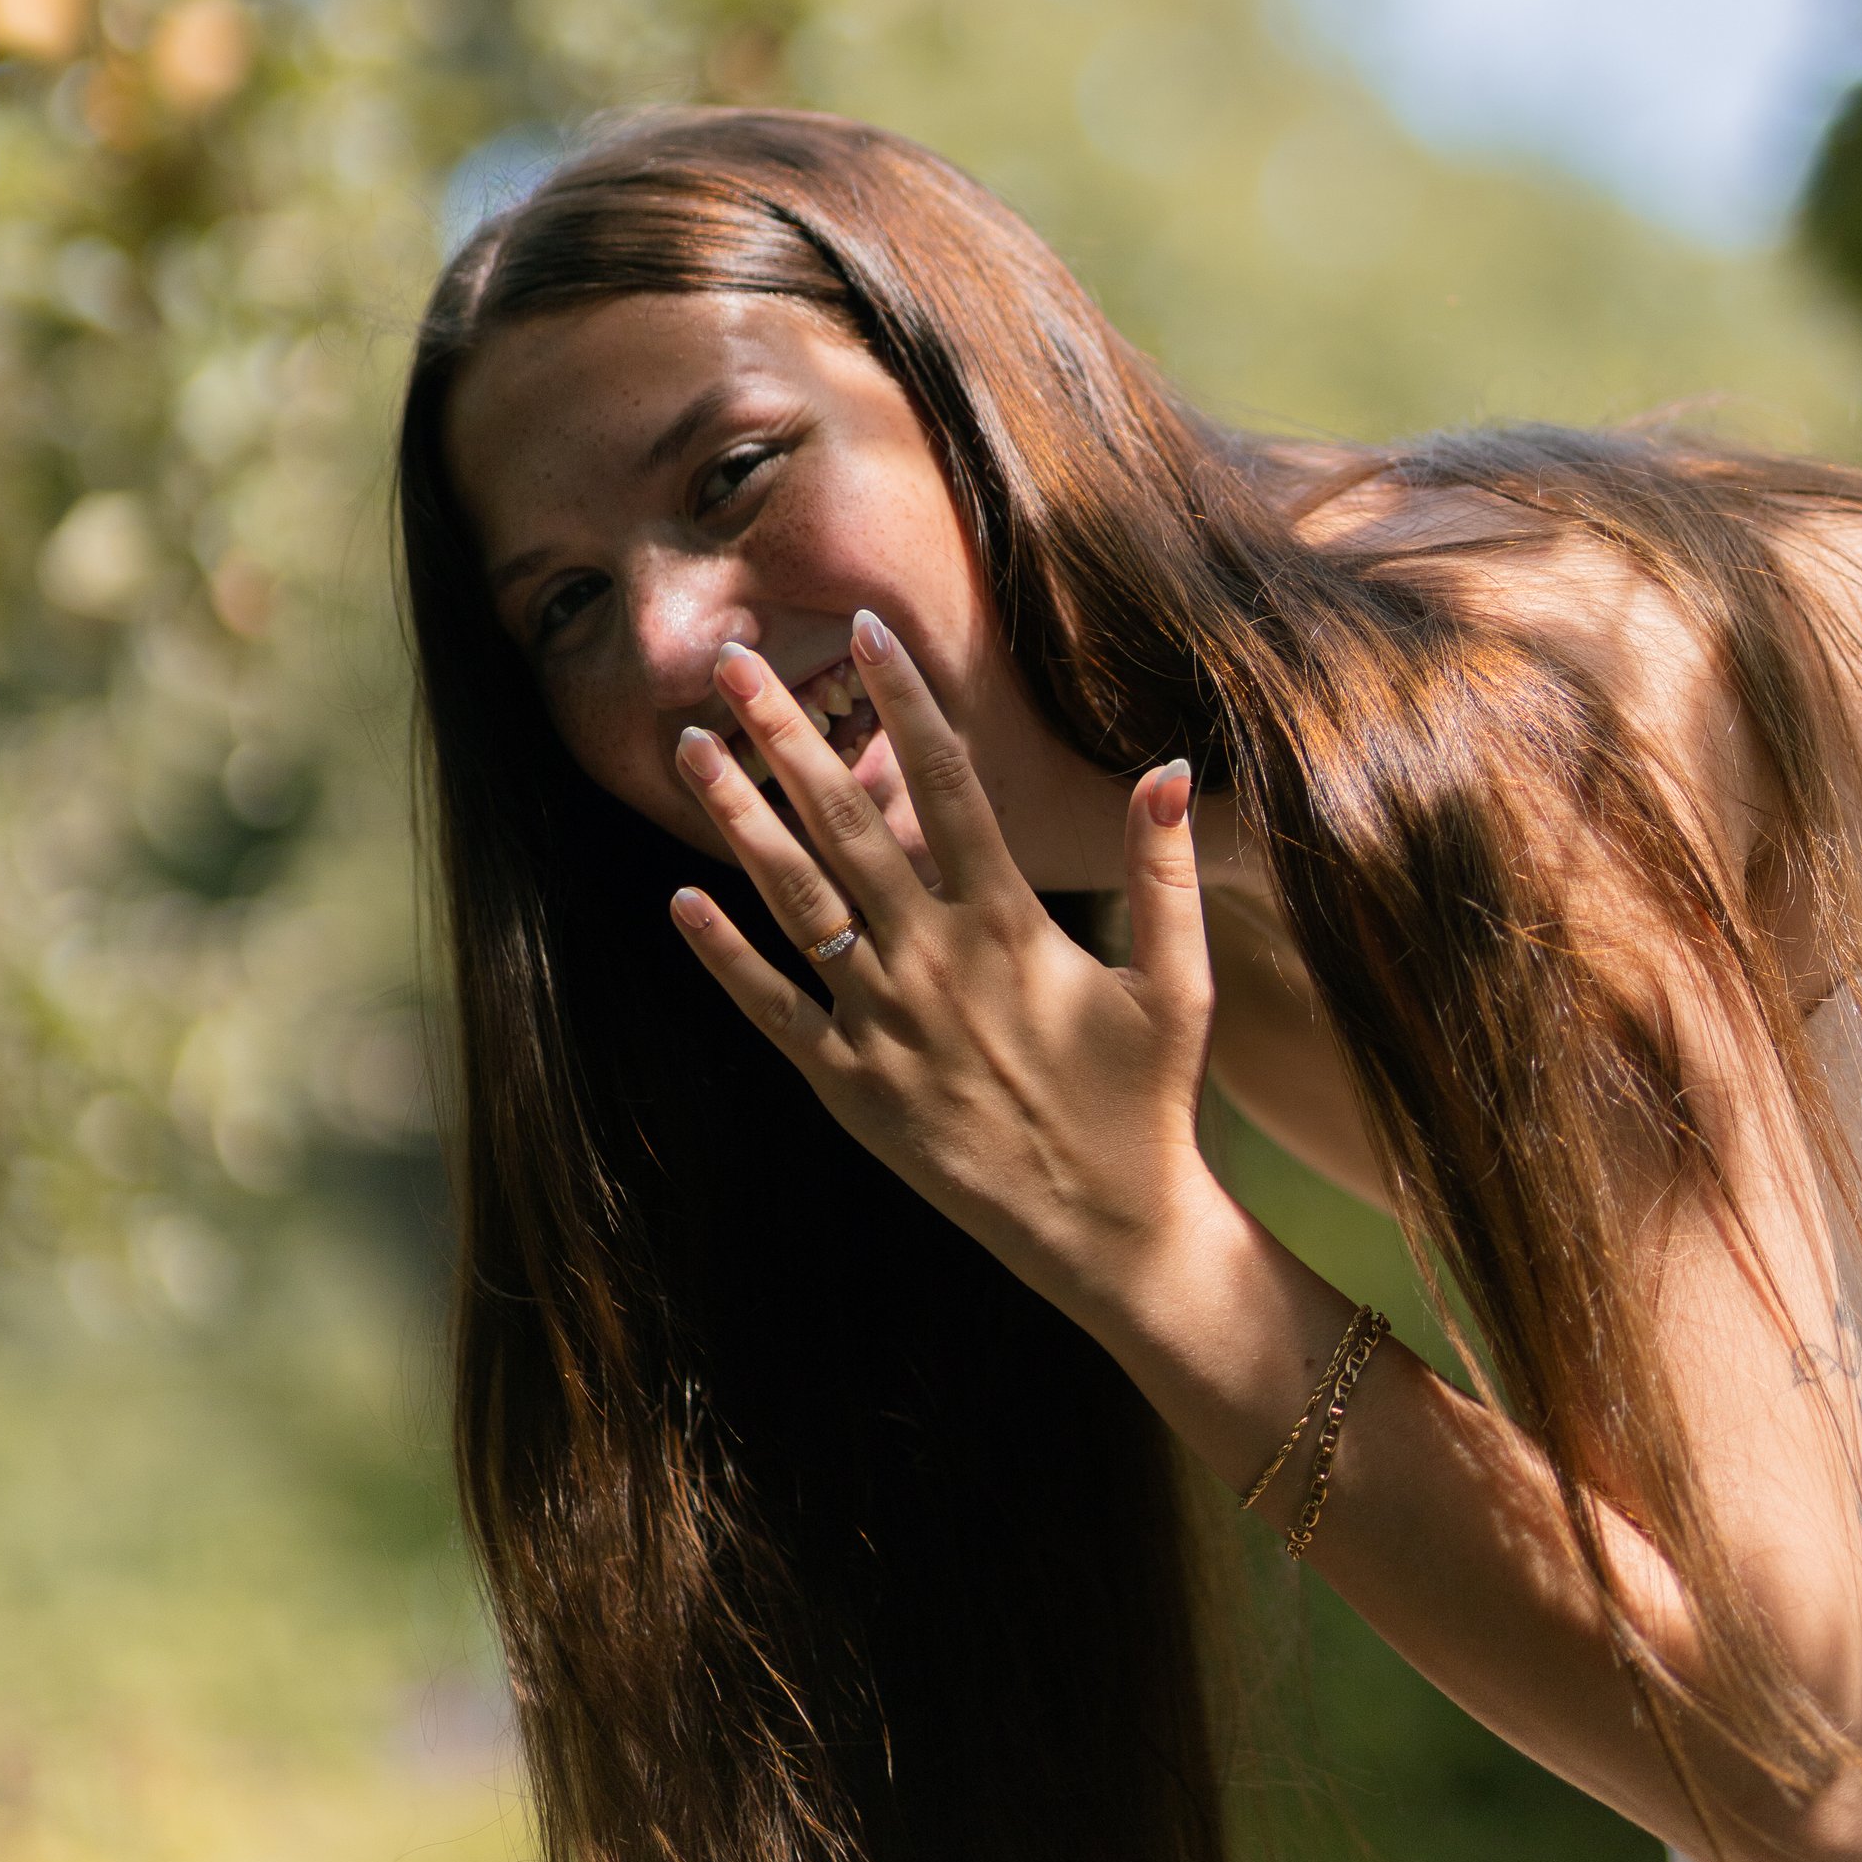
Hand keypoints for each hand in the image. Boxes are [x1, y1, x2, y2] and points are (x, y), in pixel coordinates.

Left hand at [666, 615, 1224, 1332]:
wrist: (1107, 1234)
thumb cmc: (1147, 1100)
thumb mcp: (1179, 982)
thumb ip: (1166, 871)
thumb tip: (1167, 764)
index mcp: (1011, 923)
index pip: (947, 783)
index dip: (903, 700)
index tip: (860, 628)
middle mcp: (935, 961)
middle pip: (846, 822)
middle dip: (786, 733)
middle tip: (732, 661)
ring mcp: (884, 1025)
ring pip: (796, 901)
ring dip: (738, 819)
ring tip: (690, 749)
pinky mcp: (851, 1089)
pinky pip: (775, 1010)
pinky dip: (726, 956)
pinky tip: (682, 900)